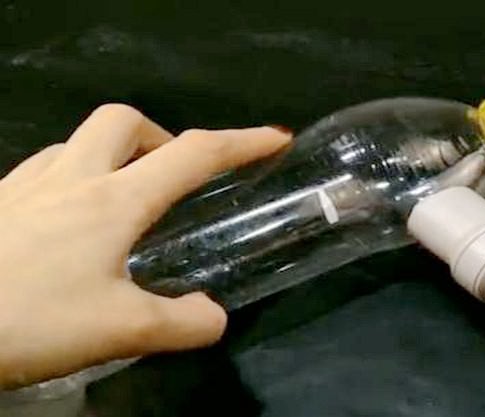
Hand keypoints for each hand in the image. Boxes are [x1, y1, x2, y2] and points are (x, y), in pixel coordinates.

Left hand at [0, 104, 290, 387]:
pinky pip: (42, 171)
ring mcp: (25, 187)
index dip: (241, 142)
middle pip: (125, 122)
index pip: (193, 154)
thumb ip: (181, 324)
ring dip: (113, 157)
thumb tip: (214, 317)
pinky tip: (63, 227)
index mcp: (114, 201)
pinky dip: (69, 181)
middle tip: (174, 181)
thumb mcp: (120, 331)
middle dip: (162, 138)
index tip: (274, 138)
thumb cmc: (29, 318)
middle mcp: (71, 179)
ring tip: (122, 206)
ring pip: (78, 143)